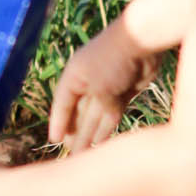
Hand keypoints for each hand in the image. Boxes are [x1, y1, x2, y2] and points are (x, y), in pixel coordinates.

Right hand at [48, 18, 160, 153]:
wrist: (141, 41)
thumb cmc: (112, 60)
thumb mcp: (99, 89)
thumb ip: (97, 111)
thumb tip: (100, 129)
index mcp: (74, 76)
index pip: (62, 103)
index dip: (58, 122)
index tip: (54, 140)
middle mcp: (88, 81)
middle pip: (79, 111)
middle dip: (75, 132)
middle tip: (70, 154)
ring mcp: (107, 86)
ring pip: (96, 115)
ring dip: (90, 134)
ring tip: (83, 154)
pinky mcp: (125, 91)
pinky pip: (112, 113)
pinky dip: (107, 128)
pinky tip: (101, 142)